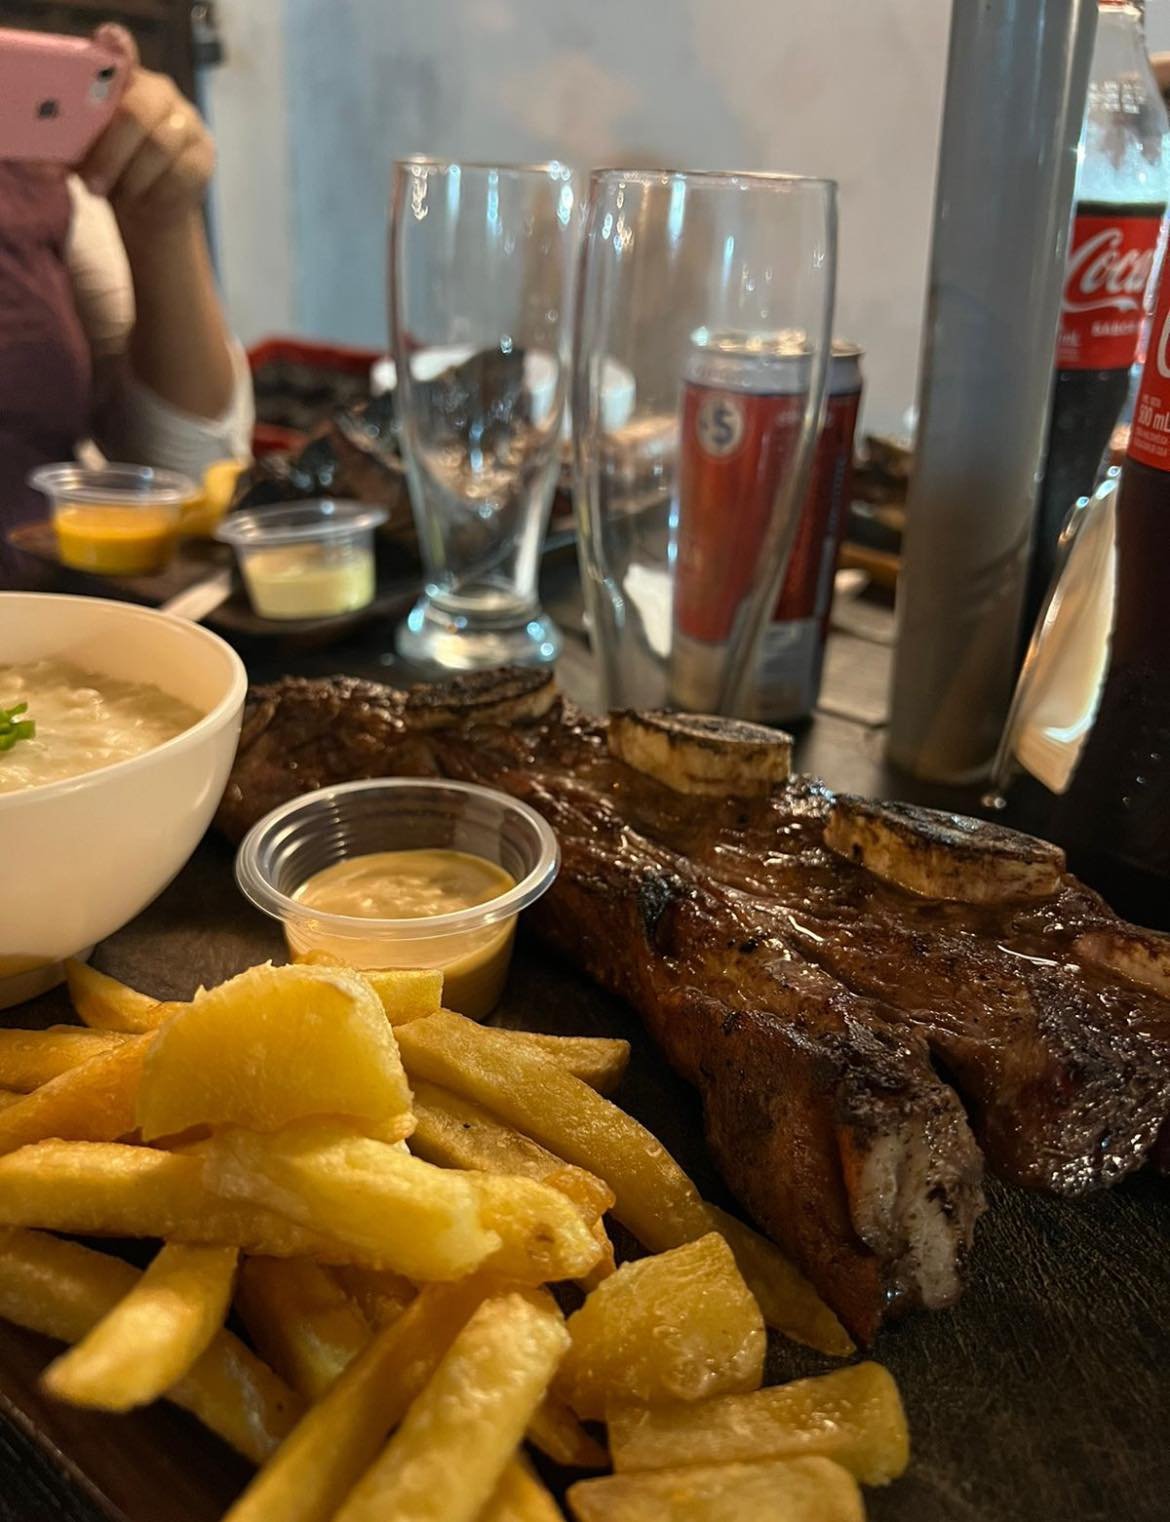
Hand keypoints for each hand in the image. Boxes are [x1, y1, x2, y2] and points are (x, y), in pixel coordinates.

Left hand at [76, 24, 214, 235]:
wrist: (149, 205)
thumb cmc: (111, 171)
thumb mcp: (84, 157)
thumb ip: (67, 152)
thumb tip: (45, 166)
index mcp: (124, 81)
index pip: (122, 50)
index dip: (117, 45)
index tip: (107, 40)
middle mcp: (159, 92)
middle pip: (137, 112)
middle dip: (110, 154)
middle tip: (91, 184)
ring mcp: (187, 121)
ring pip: (159, 146)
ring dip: (132, 177)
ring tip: (116, 195)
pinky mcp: (204, 154)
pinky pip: (181, 173)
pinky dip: (157, 192)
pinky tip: (145, 201)